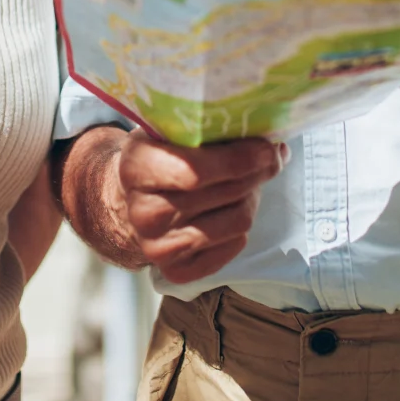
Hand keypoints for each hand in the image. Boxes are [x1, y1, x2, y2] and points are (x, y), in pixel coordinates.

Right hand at [116, 130, 284, 283]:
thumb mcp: (168, 132)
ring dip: (250, 198)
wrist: (127, 205)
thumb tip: (272, 144)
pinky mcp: (176, 271)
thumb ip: (210, 129)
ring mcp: (158, 247)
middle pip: (227, 193)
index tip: (267, 147)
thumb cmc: (157, 159)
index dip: (241, 158)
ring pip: (238, 221)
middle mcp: (144, 213)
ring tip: (244, 185)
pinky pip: (234, 246)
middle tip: (267, 159)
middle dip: (257, 172)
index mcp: (137, 169)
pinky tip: (228, 211)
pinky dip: (240, 226)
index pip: (196, 171)